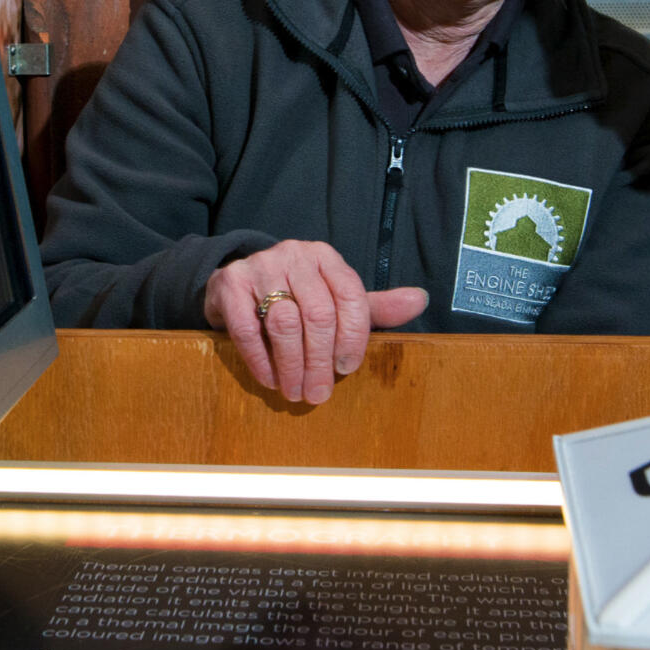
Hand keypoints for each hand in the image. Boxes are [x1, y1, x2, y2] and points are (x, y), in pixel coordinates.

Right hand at [203, 240, 428, 404]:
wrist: (238, 281)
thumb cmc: (295, 295)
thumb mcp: (335, 298)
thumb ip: (373, 308)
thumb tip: (420, 300)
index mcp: (326, 257)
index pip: (350, 296)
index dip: (353, 337)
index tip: (347, 368)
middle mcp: (295, 255)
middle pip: (318, 314)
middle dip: (320, 361)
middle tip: (319, 394)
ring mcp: (260, 267)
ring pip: (284, 323)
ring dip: (292, 366)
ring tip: (296, 392)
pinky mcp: (229, 284)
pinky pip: (248, 328)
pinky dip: (261, 361)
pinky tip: (270, 380)